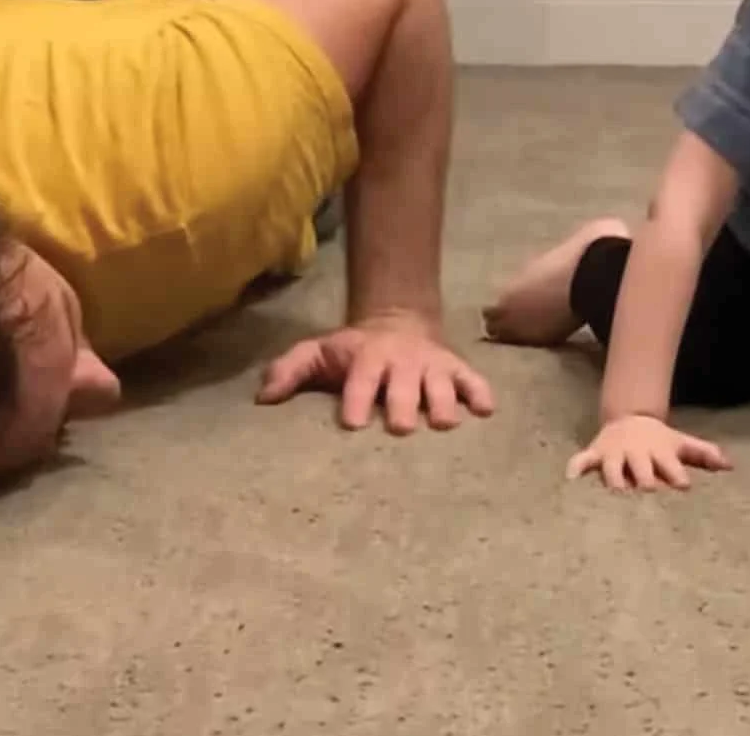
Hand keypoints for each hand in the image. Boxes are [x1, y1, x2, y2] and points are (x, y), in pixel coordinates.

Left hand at [255, 315, 494, 432]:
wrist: (398, 320)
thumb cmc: (352, 351)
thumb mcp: (318, 352)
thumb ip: (290, 371)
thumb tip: (263, 398)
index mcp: (367, 358)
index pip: (360, 379)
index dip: (356, 398)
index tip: (351, 423)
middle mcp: (401, 361)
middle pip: (403, 385)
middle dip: (403, 404)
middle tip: (401, 428)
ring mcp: (432, 366)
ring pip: (441, 384)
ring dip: (443, 402)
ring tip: (444, 424)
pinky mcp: (456, 370)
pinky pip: (473, 380)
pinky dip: (480, 392)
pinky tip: (486, 409)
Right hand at [566, 413, 730, 490]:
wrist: (629, 417)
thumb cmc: (659, 440)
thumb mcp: (681, 443)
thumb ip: (704, 454)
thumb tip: (730, 465)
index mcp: (660, 452)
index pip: (671, 466)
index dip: (677, 475)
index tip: (683, 486)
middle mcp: (637, 453)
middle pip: (641, 470)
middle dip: (644, 481)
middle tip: (648, 493)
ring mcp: (615, 454)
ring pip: (613, 469)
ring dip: (615, 481)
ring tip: (617, 494)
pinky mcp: (596, 453)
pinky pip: (583, 460)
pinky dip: (576, 467)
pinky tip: (570, 479)